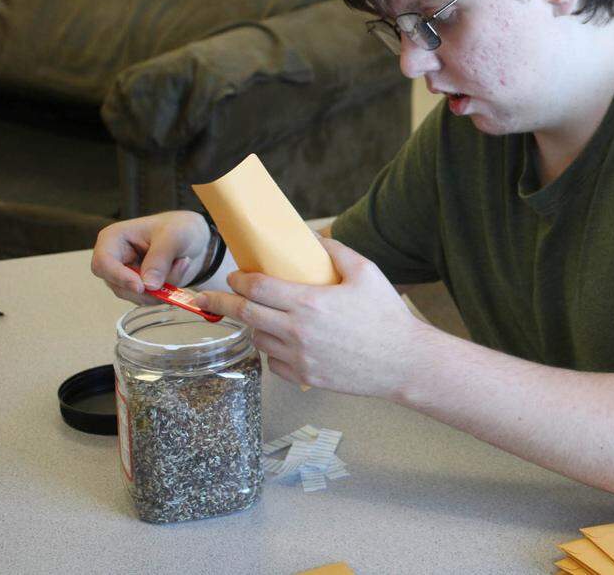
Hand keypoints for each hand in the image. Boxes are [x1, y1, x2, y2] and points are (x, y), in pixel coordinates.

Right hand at [91, 211, 211, 304]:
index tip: (141, 286)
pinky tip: (179, 272)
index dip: (119, 277)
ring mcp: (126, 276)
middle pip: (118, 285)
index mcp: (113, 239)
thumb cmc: (180, 228)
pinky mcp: (140, 287)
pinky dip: (166, 292)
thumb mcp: (174, 236)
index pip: (103, 263)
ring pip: (135, 296)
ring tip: (182, 264)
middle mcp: (115, 260)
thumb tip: (148, 286)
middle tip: (174, 273)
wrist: (194, 237)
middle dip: (147, 287)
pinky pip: (149, 299)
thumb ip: (159, 259)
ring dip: (161, 289)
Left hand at [193, 237, 427, 396]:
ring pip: (258, 339)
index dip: (239, 280)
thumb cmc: (387, 316)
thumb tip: (312, 236)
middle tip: (210, 298)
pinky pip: (273, 364)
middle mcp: (298, 331)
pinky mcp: (306, 376)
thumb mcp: (366, 272)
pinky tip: (282, 342)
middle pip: (245, 315)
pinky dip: (271, 352)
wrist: (404, 361)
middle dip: (222, 303)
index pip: (257, 288)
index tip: (234, 276)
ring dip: (253, 326)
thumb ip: (335, 251)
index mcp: (309, 302)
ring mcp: (300, 357)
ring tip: (260, 317)